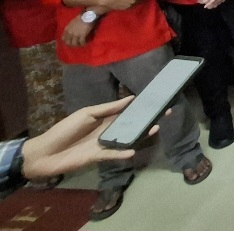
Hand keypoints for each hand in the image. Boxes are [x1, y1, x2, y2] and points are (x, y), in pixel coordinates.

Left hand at [20, 96, 160, 178]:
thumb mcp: (86, 113)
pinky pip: (114, 155)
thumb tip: (129, 99)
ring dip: (141, 135)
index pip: (127, 112)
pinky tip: (133, 150)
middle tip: (165, 114)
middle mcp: (108, 131)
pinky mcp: (99, 157)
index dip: (141, 107)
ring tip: (156, 129)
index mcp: (105, 119)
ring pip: (127, 139)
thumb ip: (108, 108)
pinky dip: (123, 153)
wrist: (45, 152)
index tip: (156, 101)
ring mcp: (105, 145)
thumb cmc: (65, 129)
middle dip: (148, 120)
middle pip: (132, 125)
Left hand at [62, 17, 94, 46]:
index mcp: (67, 29)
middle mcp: (70, 33)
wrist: (87, 16)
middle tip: (76, 45)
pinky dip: (83, 43)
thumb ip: (70, 29)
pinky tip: (86, 43)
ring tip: (81, 44)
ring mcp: (76, 34)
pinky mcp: (82, 35)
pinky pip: (82, 42)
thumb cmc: (80, 18)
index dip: (66, 41)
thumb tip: (71, 33)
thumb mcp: (72, 23)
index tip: (70, 42)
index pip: (63, 38)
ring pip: (74, 44)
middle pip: (68, 43)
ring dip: (78, 45)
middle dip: (72, 45)